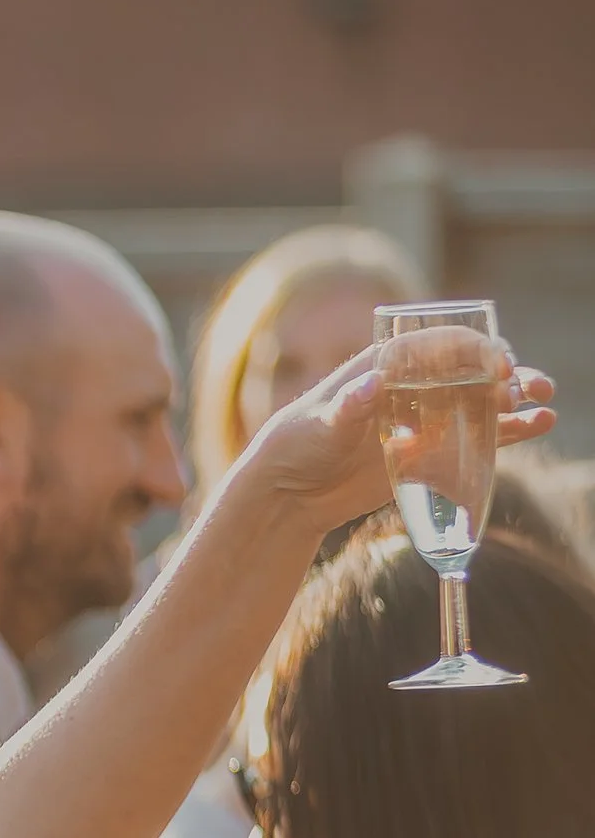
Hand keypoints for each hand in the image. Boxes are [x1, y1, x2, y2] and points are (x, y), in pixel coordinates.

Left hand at [235, 339, 555, 538]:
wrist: (292, 493)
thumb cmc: (298, 445)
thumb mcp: (320, 424)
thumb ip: (347, 407)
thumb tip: (373, 383)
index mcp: (388, 363)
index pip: (442, 344)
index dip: (475, 350)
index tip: (498, 367)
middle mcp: (415, 385)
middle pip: (471, 369)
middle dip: (506, 372)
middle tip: (529, 385)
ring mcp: (427, 418)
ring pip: (482, 400)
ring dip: (517, 398)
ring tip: (545, 402)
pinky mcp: (433, 451)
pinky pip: (480, 437)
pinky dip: (511, 430)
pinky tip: (540, 424)